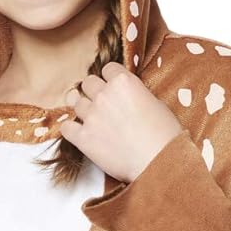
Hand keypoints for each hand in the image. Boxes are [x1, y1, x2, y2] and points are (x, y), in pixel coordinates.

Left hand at [62, 62, 184, 183]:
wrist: (159, 161)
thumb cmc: (164, 135)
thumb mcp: (155, 103)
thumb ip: (135, 94)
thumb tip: (128, 97)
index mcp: (123, 81)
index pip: (107, 69)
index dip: (110, 79)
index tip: (113, 88)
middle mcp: (104, 95)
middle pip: (88, 83)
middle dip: (95, 91)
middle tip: (103, 104)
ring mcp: (92, 116)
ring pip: (76, 103)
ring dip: (84, 109)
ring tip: (94, 121)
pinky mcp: (83, 138)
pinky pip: (66, 128)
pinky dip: (70, 129)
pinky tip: (78, 133)